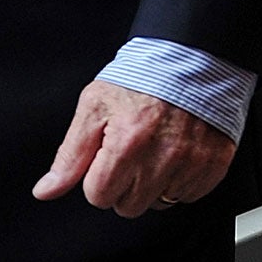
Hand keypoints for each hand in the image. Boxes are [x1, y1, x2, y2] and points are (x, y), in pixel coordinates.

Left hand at [32, 82, 235, 217]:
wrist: (192, 55)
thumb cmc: (143, 78)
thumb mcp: (94, 107)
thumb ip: (70, 155)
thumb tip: (46, 190)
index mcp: (127, 144)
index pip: (99, 196)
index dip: (99, 177)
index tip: (110, 154)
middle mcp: (162, 157)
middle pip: (129, 206)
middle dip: (126, 184)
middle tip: (134, 152)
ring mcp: (192, 162)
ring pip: (161, 203)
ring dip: (156, 184)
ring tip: (158, 149)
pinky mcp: (215, 163)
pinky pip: (190, 195)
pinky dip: (183, 180)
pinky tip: (179, 153)